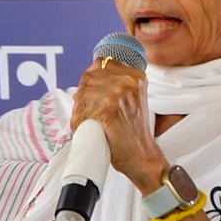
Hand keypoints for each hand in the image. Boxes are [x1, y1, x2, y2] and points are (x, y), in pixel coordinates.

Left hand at [70, 58, 168, 192]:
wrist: (141, 156)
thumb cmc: (133, 133)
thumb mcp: (130, 101)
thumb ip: (114, 86)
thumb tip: (87, 83)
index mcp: (135, 76)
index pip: (100, 64)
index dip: (89, 80)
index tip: (87, 94)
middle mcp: (129, 81)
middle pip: (89, 79)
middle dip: (82, 97)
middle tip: (83, 113)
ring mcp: (120, 93)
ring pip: (84, 94)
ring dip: (79, 110)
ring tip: (83, 122)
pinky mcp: (110, 108)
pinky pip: (84, 110)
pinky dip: (79, 120)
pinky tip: (84, 127)